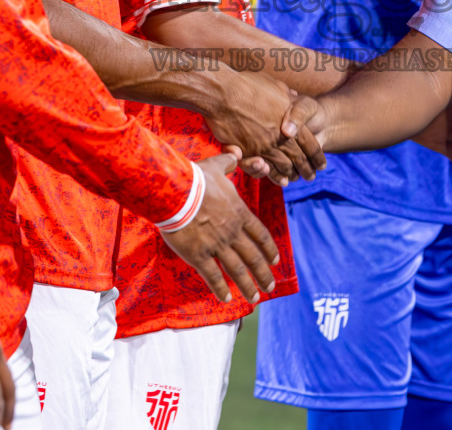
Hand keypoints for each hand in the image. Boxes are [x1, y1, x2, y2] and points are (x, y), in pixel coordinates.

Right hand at [161, 154, 278, 305]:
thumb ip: (229, 162)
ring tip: (255, 298)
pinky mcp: (199, 255)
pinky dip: (221, 289)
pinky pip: (213, 276)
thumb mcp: (216, 165)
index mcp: (239, 213)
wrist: (175, 192)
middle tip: (270, 286)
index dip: (269, 249)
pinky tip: (227, 299)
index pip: (260, 234)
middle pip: (253, 257)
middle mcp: (233, 232)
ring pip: (237, 270)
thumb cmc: (195, 178)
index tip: (275, 261)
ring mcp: (217, 245)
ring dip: (248, 286)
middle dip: (263, 273)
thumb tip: (235, 153)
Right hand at [205, 68, 325, 185]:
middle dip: (307, 170)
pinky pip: (264, 168)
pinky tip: (279, 180)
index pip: (311, 144)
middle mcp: (282, 136)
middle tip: (311, 177)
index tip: (322, 164)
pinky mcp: (249, 152)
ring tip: (295, 179)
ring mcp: (265, 146)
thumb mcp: (276, 86)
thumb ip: (287, 96)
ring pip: (284, 166)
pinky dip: (273, 175)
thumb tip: (294, 96)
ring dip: (291, 175)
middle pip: (299, 159)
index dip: (317, 156)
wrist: (223, 92)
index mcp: (293, 121)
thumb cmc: (248, 85)